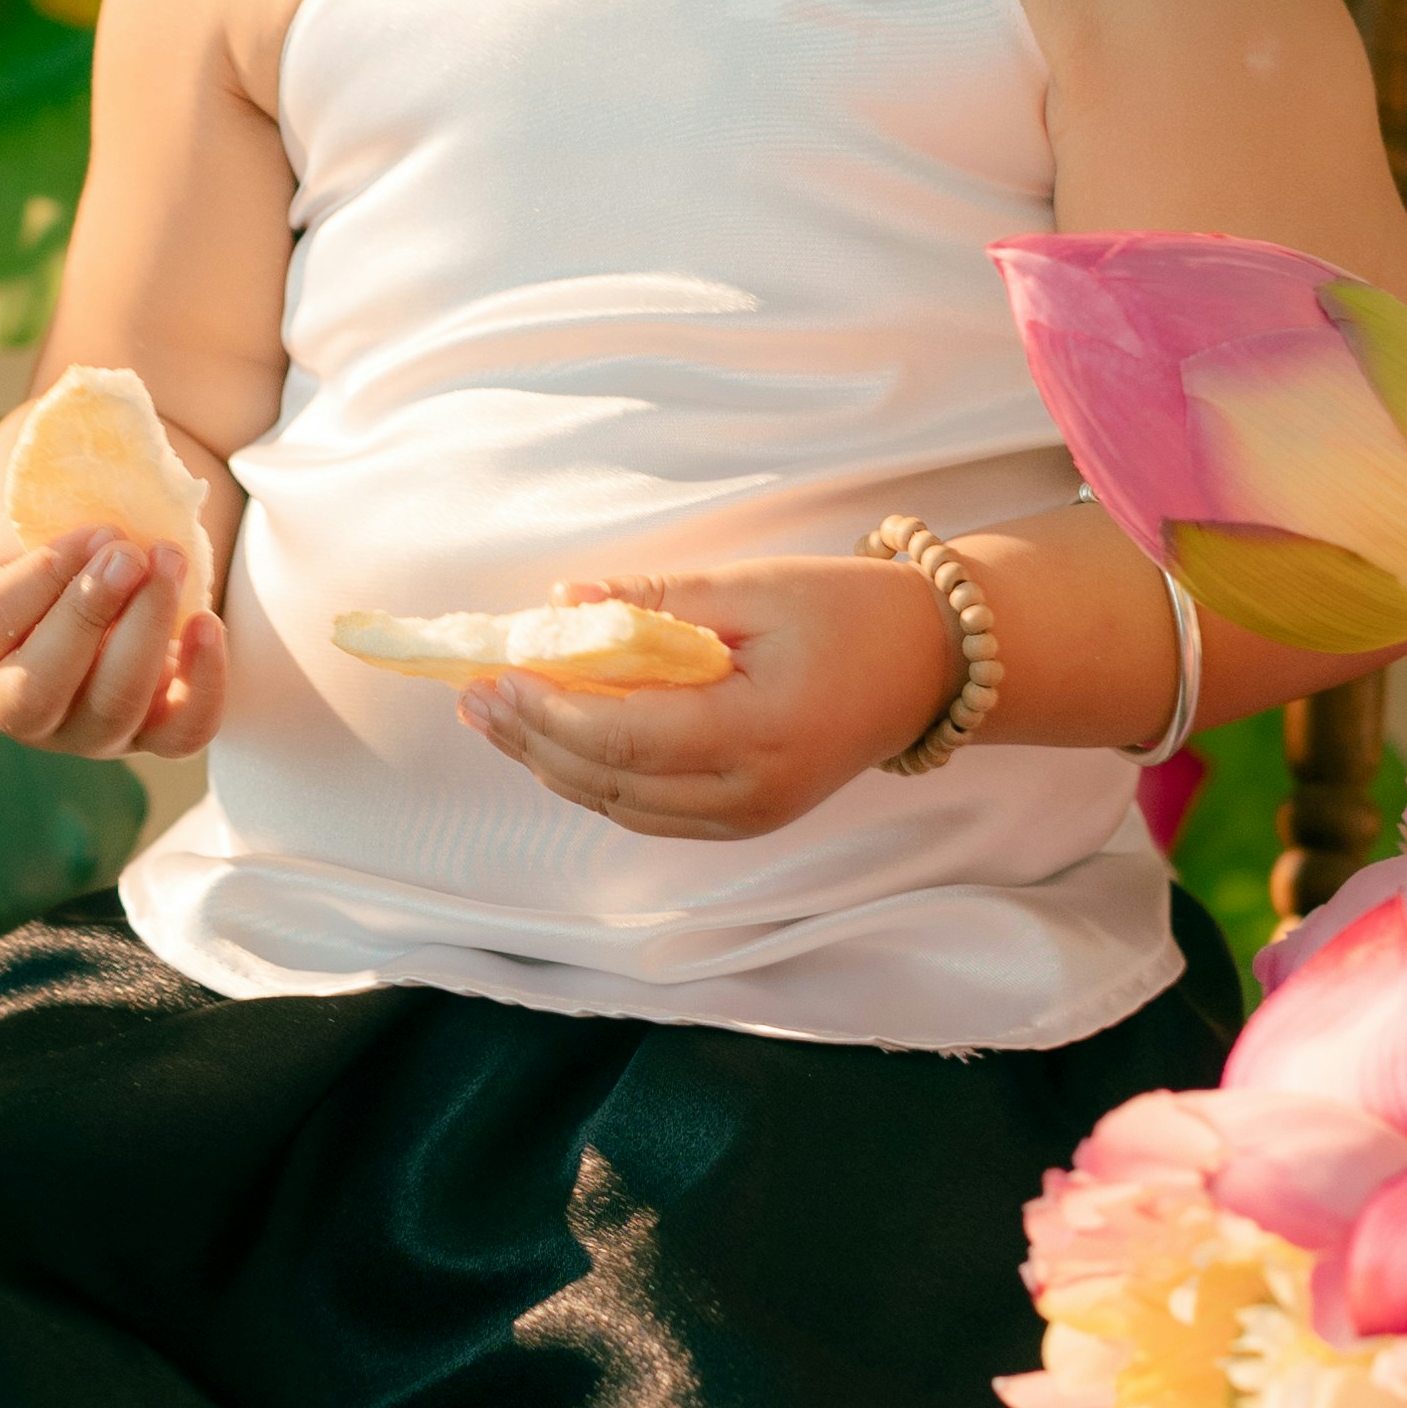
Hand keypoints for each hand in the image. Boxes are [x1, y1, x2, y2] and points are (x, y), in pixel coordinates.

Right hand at [0, 527, 225, 759]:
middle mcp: (14, 706)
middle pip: (42, 685)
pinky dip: (203, 683)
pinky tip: (207, 623)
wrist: (93, 587)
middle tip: (131, 553)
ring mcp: (83, 732)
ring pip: (113, 707)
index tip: (96, 530)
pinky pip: (182, 732)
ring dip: (147, 632)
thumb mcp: (30, 525)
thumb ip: (48, 515)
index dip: (45, 574)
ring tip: (170, 562)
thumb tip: (97, 488)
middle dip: (90, 613)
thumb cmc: (52, 546)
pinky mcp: (149, 738)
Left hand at [461, 558, 959, 840]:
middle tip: (476, 696)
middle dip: (533, 740)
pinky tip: (556, 741)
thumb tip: (565, 603)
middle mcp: (752, 792)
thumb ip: (657, 603)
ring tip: (497, 718)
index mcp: (759, 732)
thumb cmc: (850, 613)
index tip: (496, 676)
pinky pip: (649, 811)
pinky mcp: (747, 819)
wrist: (930, 665)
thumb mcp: (754, 588)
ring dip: (553, 763)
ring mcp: (750, 816)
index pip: (626, 736)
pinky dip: (596, 778)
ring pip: (622, 806)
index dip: (550, 712)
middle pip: (612, 782)